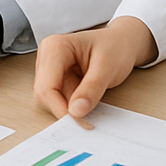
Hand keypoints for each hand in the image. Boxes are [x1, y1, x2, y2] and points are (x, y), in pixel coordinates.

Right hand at [33, 17, 156, 118]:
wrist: (121, 43)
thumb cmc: (114, 47)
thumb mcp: (108, 67)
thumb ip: (92, 88)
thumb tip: (76, 111)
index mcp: (55, 47)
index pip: (46, 87)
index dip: (61, 108)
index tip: (81, 123)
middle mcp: (47, 57)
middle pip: (44, 95)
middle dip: (65, 109)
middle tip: (87, 120)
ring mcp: (50, 69)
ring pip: (50, 100)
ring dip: (70, 107)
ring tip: (92, 99)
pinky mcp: (56, 79)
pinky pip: (59, 99)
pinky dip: (72, 105)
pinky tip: (87, 99)